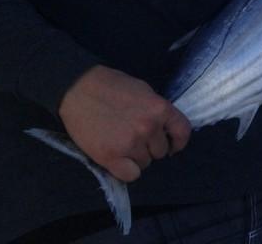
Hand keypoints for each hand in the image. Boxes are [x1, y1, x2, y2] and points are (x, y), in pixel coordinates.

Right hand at [57, 65, 190, 182]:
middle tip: (134, 138)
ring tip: (122, 145)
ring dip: (136, 158)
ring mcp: (130, 143)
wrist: (78, 88)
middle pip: (161, 151)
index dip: (178, 142)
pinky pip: (130, 175)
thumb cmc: (111, 86)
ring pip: (145, 163)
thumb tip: (165, 128)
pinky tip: (118, 160)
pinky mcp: (111, 157)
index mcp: (160, 109)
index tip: (172, 146)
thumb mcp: (144, 91)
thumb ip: (157, 110)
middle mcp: (149, 128)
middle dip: (150, 147)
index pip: (183, 132)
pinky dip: (126, 170)